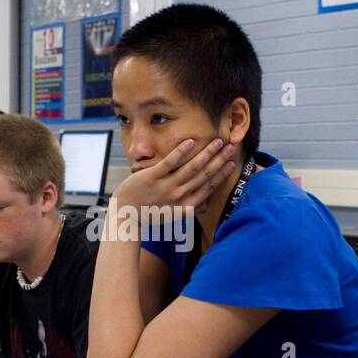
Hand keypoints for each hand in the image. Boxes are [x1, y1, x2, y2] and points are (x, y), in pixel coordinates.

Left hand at [114, 137, 237, 212]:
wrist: (125, 214)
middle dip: (220, 160)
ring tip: (217, 141)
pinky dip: (181, 152)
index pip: (209, 187)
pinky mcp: (152, 177)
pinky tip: (191, 141)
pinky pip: (169, 163)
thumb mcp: (173, 216)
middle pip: (204, 175)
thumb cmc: (150, 214)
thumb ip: (190, 209)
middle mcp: (178, 196)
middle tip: (232, 147)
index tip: (232, 162)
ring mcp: (165, 186)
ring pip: (191, 168)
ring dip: (207, 153)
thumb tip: (207, 204)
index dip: (222, 174)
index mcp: (185, 206)